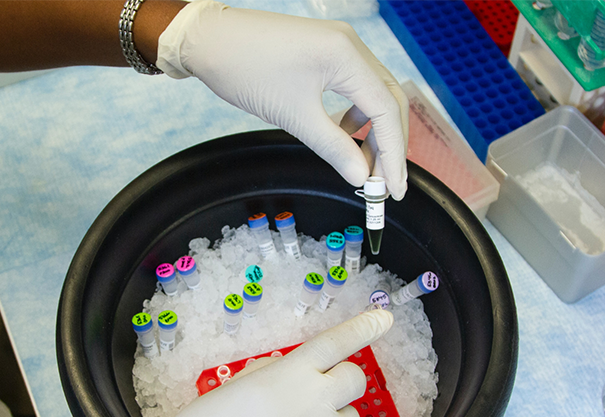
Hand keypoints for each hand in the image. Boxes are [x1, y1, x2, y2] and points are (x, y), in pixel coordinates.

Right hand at [127, 309, 393, 416]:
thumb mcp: (237, 387)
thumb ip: (274, 374)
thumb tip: (295, 372)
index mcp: (288, 372)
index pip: (337, 342)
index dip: (363, 328)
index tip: (383, 319)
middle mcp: (311, 400)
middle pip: (355, 379)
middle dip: (343, 381)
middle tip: (323, 389)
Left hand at [157, 0, 408, 199]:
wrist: (209, 40)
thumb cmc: (245, 70)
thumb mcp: (292, 115)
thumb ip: (333, 147)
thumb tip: (360, 177)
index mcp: (346, 56)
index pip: (387, 109)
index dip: (394, 153)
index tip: (392, 189)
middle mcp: (350, 45)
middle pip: (389, 100)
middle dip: (390, 145)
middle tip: (385, 183)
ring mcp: (340, 45)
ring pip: (374, 93)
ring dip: (374, 130)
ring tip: (362, 164)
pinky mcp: (326, 50)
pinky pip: (355, 85)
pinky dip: (356, 114)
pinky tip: (343, 133)